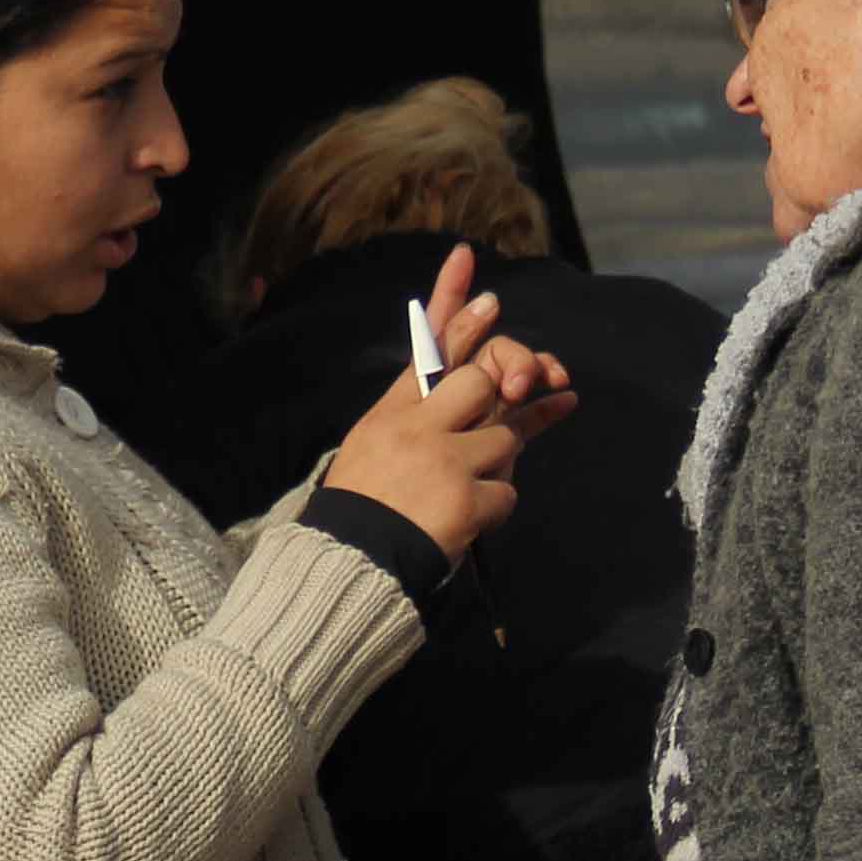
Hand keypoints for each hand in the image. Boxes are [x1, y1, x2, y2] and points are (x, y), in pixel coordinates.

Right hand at [326, 244, 576, 562]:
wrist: (352, 560)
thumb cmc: (365, 502)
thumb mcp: (373, 441)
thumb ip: (414, 411)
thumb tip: (469, 388)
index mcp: (392, 411)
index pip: (432, 351)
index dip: (463, 319)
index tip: (491, 299)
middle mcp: (418, 427)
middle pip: (483, 382)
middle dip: (502, 397)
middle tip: (508, 404)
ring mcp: (444, 460)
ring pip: (507, 438)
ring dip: (496, 465)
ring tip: (462, 487)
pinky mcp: (466, 497)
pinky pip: (508, 490)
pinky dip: (494, 507)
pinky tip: (466, 519)